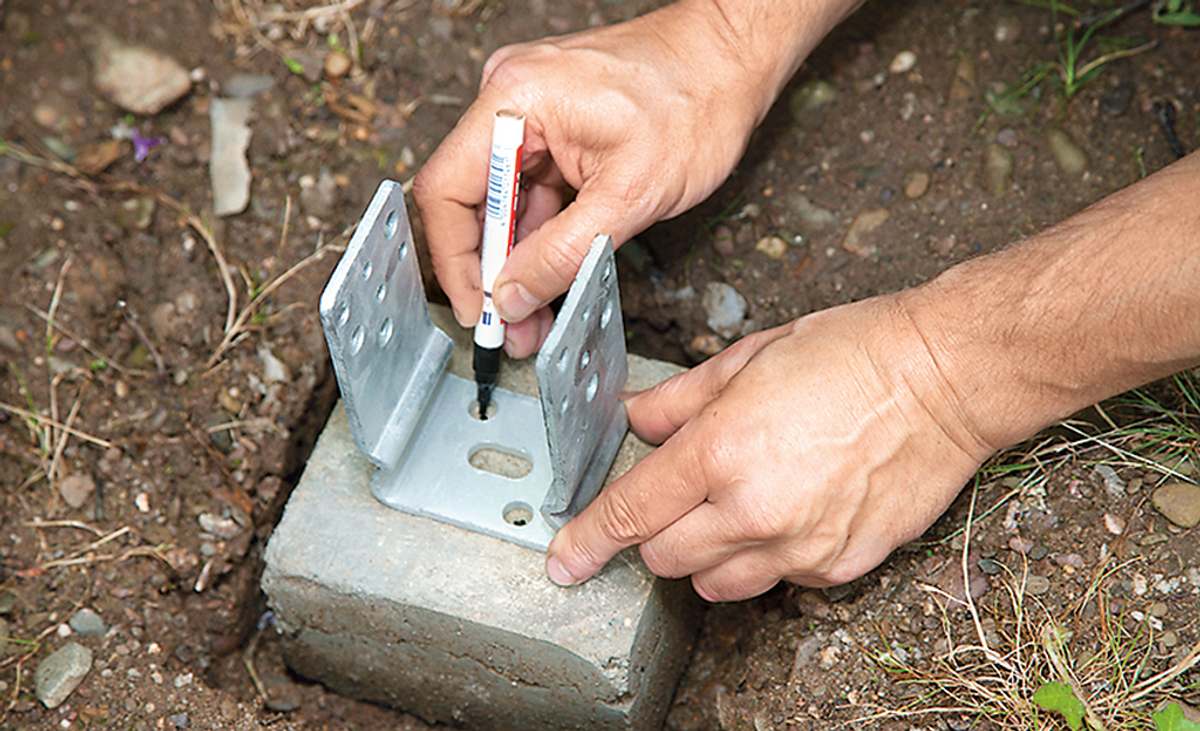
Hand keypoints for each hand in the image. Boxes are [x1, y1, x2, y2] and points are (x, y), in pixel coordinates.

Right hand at [413, 1, 776, 356]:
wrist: (733, 60)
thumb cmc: (697, 104)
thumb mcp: (630, 196)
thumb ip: (562, 254)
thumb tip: (512, 297)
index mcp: (515, 100)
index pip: (447, 189)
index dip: (455, 260)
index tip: (480, 310)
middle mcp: (510, 98)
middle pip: (470, 200)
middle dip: (490, 271)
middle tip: (510, 328)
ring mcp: (529, 110)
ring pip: (502, 202)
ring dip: (516, 261)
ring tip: (533, 317)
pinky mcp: (553, 126)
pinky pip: (531, 189)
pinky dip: (540, 235)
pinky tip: (550, 277)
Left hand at [544, 295, 995, 600]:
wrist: (946, 379)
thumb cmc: (853, 355)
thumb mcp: (748, 358)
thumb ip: (680, 399)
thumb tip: (637, 418)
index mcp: (721, 451)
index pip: (631, 512)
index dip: (588, 540)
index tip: (565, 560)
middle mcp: (755, 510)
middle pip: (664, 558)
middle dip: (656, 532)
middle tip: (679, 495)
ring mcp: (801, 545)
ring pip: (715, 583)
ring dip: (706, 554)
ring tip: (738, 505)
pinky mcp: (839, 565)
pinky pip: (777, 580)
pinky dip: (768, 556)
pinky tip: (793, 509)